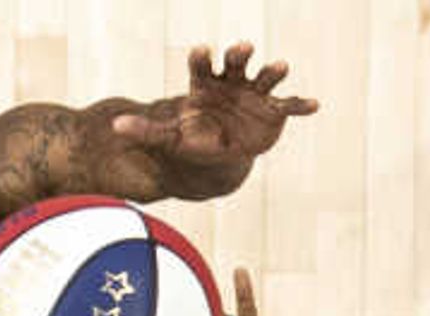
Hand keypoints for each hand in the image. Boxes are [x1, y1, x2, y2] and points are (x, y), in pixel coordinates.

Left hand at [112, 42, 316, 170]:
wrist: (221, 154)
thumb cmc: (193, 139)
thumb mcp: (169, 136)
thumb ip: (146, 129)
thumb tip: (115, 127)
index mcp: (205, 83)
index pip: (202, 64)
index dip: (203, 57)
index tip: (202, 51)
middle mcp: (231, 82)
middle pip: (235, 62)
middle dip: (239, 54)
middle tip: (243, 47)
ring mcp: (254, 94)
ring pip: (263, 77)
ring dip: (272, 71)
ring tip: (281, 66)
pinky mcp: (273, 111)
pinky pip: (288, 105)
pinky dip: (301, 104)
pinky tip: (314, 104)